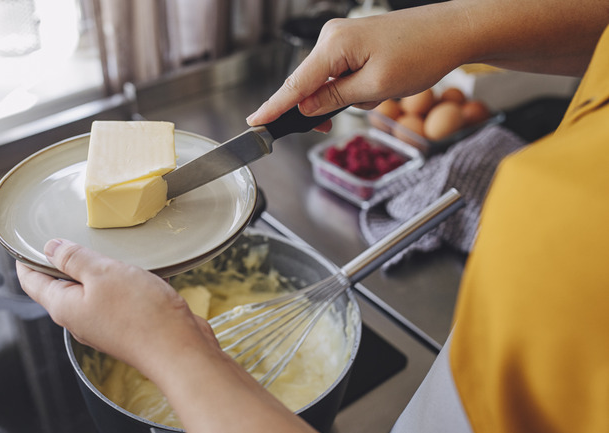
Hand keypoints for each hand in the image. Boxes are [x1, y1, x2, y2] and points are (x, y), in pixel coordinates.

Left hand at [16, 239, 217, 375]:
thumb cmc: (141, 315)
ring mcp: (103, 324)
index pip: (32, 281)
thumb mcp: (103, 273)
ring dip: (95, 270)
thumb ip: (74, 258)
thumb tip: (51, 248)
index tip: (24, 241)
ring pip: (90, 291)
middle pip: (60, 286)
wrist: (179, 350)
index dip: (25, 259)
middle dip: (61, 262)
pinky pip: (114, 298)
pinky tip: (134, 269)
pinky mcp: (126, 326)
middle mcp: (80, 319)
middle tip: (66, 236)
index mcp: (64, 306)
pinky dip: (118, 281)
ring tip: (103, 248)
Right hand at [247, 6, 466, 129]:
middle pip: (308, 84)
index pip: (295, 84)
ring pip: (328, 82)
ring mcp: (343, 38)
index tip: (254, 123)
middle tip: (328, 126)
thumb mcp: (375, 88)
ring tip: (378, 94)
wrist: (452, 32)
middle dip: (321, 107)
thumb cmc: (421, 54)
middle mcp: (332, 37)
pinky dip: (354, 88)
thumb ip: (334, 99)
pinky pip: (342, 73)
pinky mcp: (355, 43)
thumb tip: (305, 109)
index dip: (274, 108)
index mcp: (334, 45)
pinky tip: (379, 86)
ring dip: (346, 98)